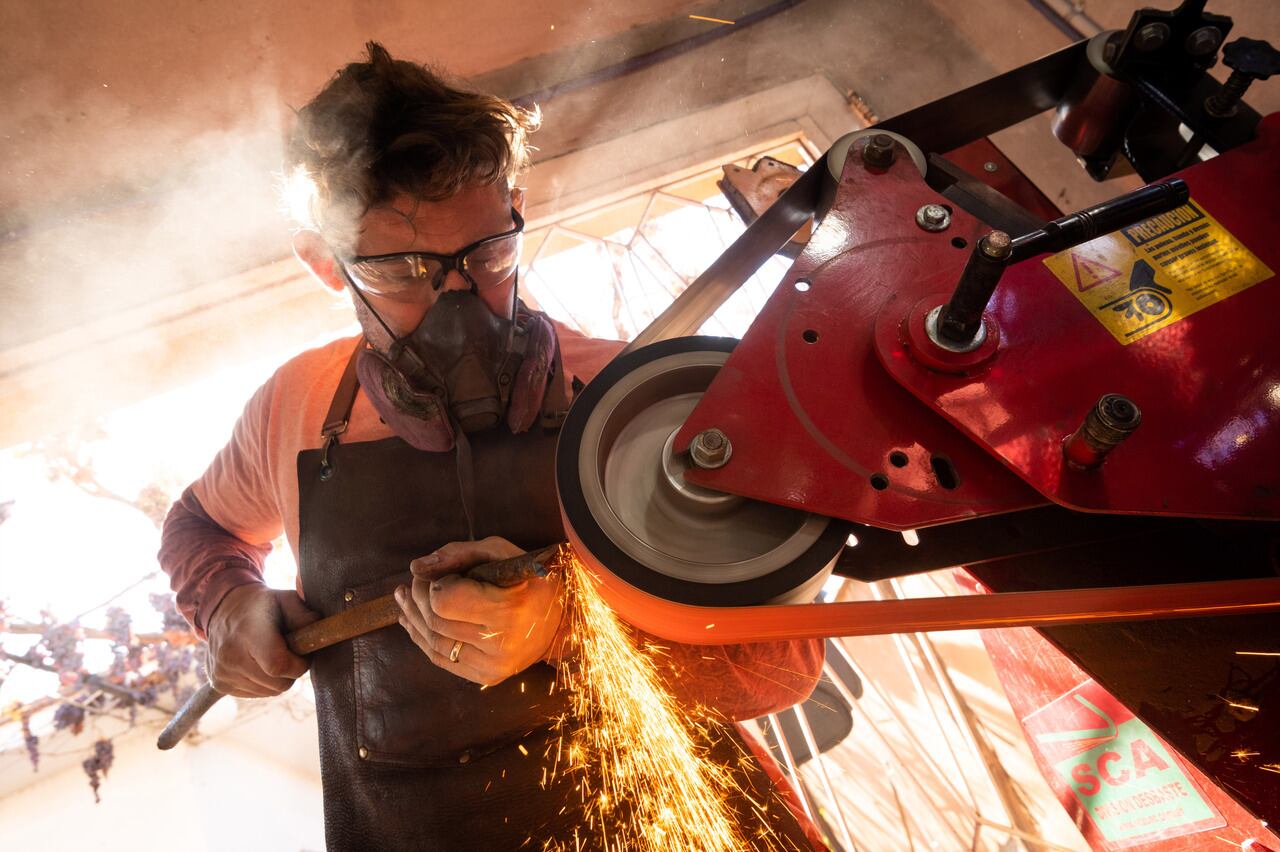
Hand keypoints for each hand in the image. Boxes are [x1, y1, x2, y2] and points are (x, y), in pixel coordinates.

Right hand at [206, 583, 320, 697]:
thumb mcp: (285, 599)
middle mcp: (231, 656)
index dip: (298, 665)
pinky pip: (256, 694)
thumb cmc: (261, 605)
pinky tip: (259, 663)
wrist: (223, 608)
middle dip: (291, 672)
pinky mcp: (219, 683)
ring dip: (278, 678)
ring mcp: (222, 672)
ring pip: (269, 692)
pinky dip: (264, 683)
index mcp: (248, 633)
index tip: (303, 654)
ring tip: (272, 655)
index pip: (278, 665)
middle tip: (290, 653)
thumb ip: (304, 616)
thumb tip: (320, 634)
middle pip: (278, 684)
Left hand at [395, 536, 566, 686]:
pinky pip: (441, 659)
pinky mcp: (485, 677)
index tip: (441, 575)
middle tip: (417, 582)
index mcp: (509, 609)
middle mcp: (501, 643)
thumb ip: (458, 554)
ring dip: (413, 617)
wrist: (562, 621)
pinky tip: (411, 620)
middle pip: (435, 621)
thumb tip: (415, 568)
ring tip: (404, 597)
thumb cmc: (530, 579)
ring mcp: (493, 666)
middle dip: (418, 598)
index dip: (434, 585)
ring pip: (433, 643)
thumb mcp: (501, 552)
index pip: (445, 601)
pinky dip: (421, 639)